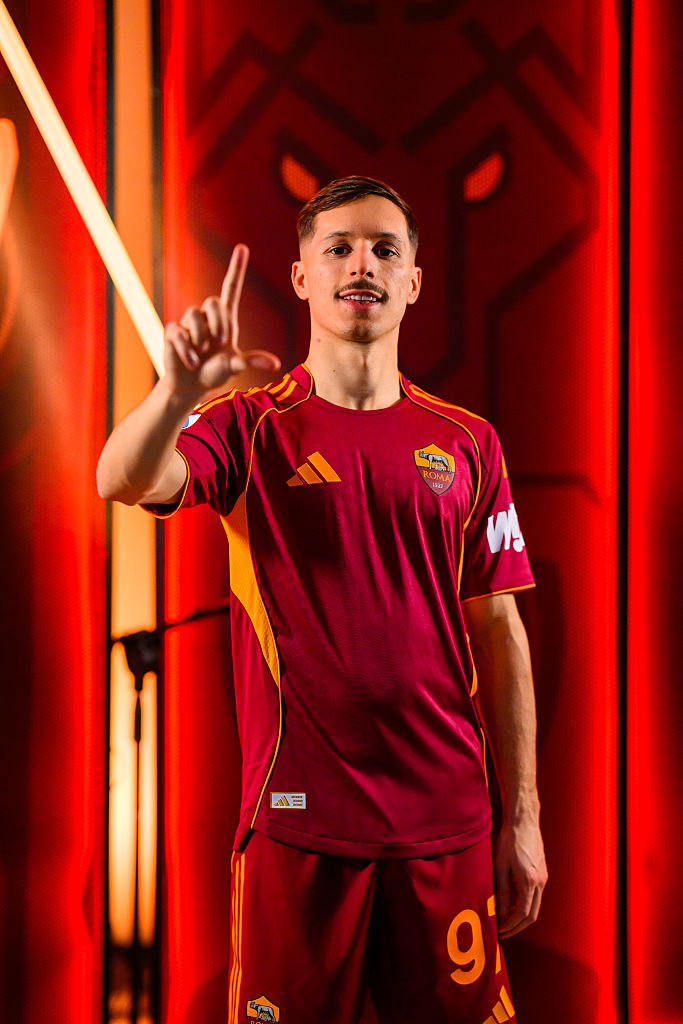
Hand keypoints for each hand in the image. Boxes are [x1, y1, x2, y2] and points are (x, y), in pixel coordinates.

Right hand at [163, 244, 280, 397]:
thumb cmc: (215, 372)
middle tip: (220, 342)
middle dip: (218, 322)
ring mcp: (188, 323)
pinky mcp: (172, 332)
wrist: (191, 385)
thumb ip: (252, 361)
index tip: (243, 248)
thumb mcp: (235, 366)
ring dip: (200, 337)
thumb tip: (275, 364)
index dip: (236, 268)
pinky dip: (186, 350)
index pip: (231, 288)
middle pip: (212, 301)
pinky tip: (191, 362)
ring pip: (192, 314)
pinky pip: (178, 333)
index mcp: (225, 319)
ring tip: (203, 352)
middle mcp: (206, 317)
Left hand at [494, 817, 547, 938]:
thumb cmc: (510, 840)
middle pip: (532, 915)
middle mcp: (541, 882)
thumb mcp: (501, 866)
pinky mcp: (542, 872)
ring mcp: (544, 878)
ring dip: (521, 917)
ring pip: (535, 906)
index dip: (510, 926)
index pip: (522, 914)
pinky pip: (536, 896)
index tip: (499, 931)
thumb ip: (503, 891)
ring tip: (505, 921)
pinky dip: (525, 905)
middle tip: (502, 933)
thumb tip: (501, 913)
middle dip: (517, 927)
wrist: (524, 821)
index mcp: (530, 882)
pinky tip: (512, 904)